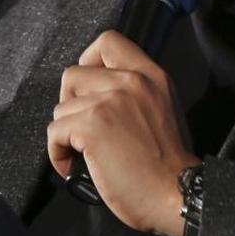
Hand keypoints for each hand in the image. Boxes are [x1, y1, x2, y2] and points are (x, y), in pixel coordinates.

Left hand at [47, 30, 198, 235]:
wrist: (179, 194)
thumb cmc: (171, 165)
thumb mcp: (163, 108)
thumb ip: (136, 92)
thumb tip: (102, 91)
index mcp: (151, 75)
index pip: (109, 41)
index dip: (89, 60)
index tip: (88, 85)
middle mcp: (130, 82)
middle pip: (74, 74)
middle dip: (70, 102)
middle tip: (79, 125)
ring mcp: (109, 102)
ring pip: (62, 107)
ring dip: (66, 131)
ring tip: (80, 152)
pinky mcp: (92, 127)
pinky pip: (55, 131)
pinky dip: (57, 151)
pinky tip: (70, 165)